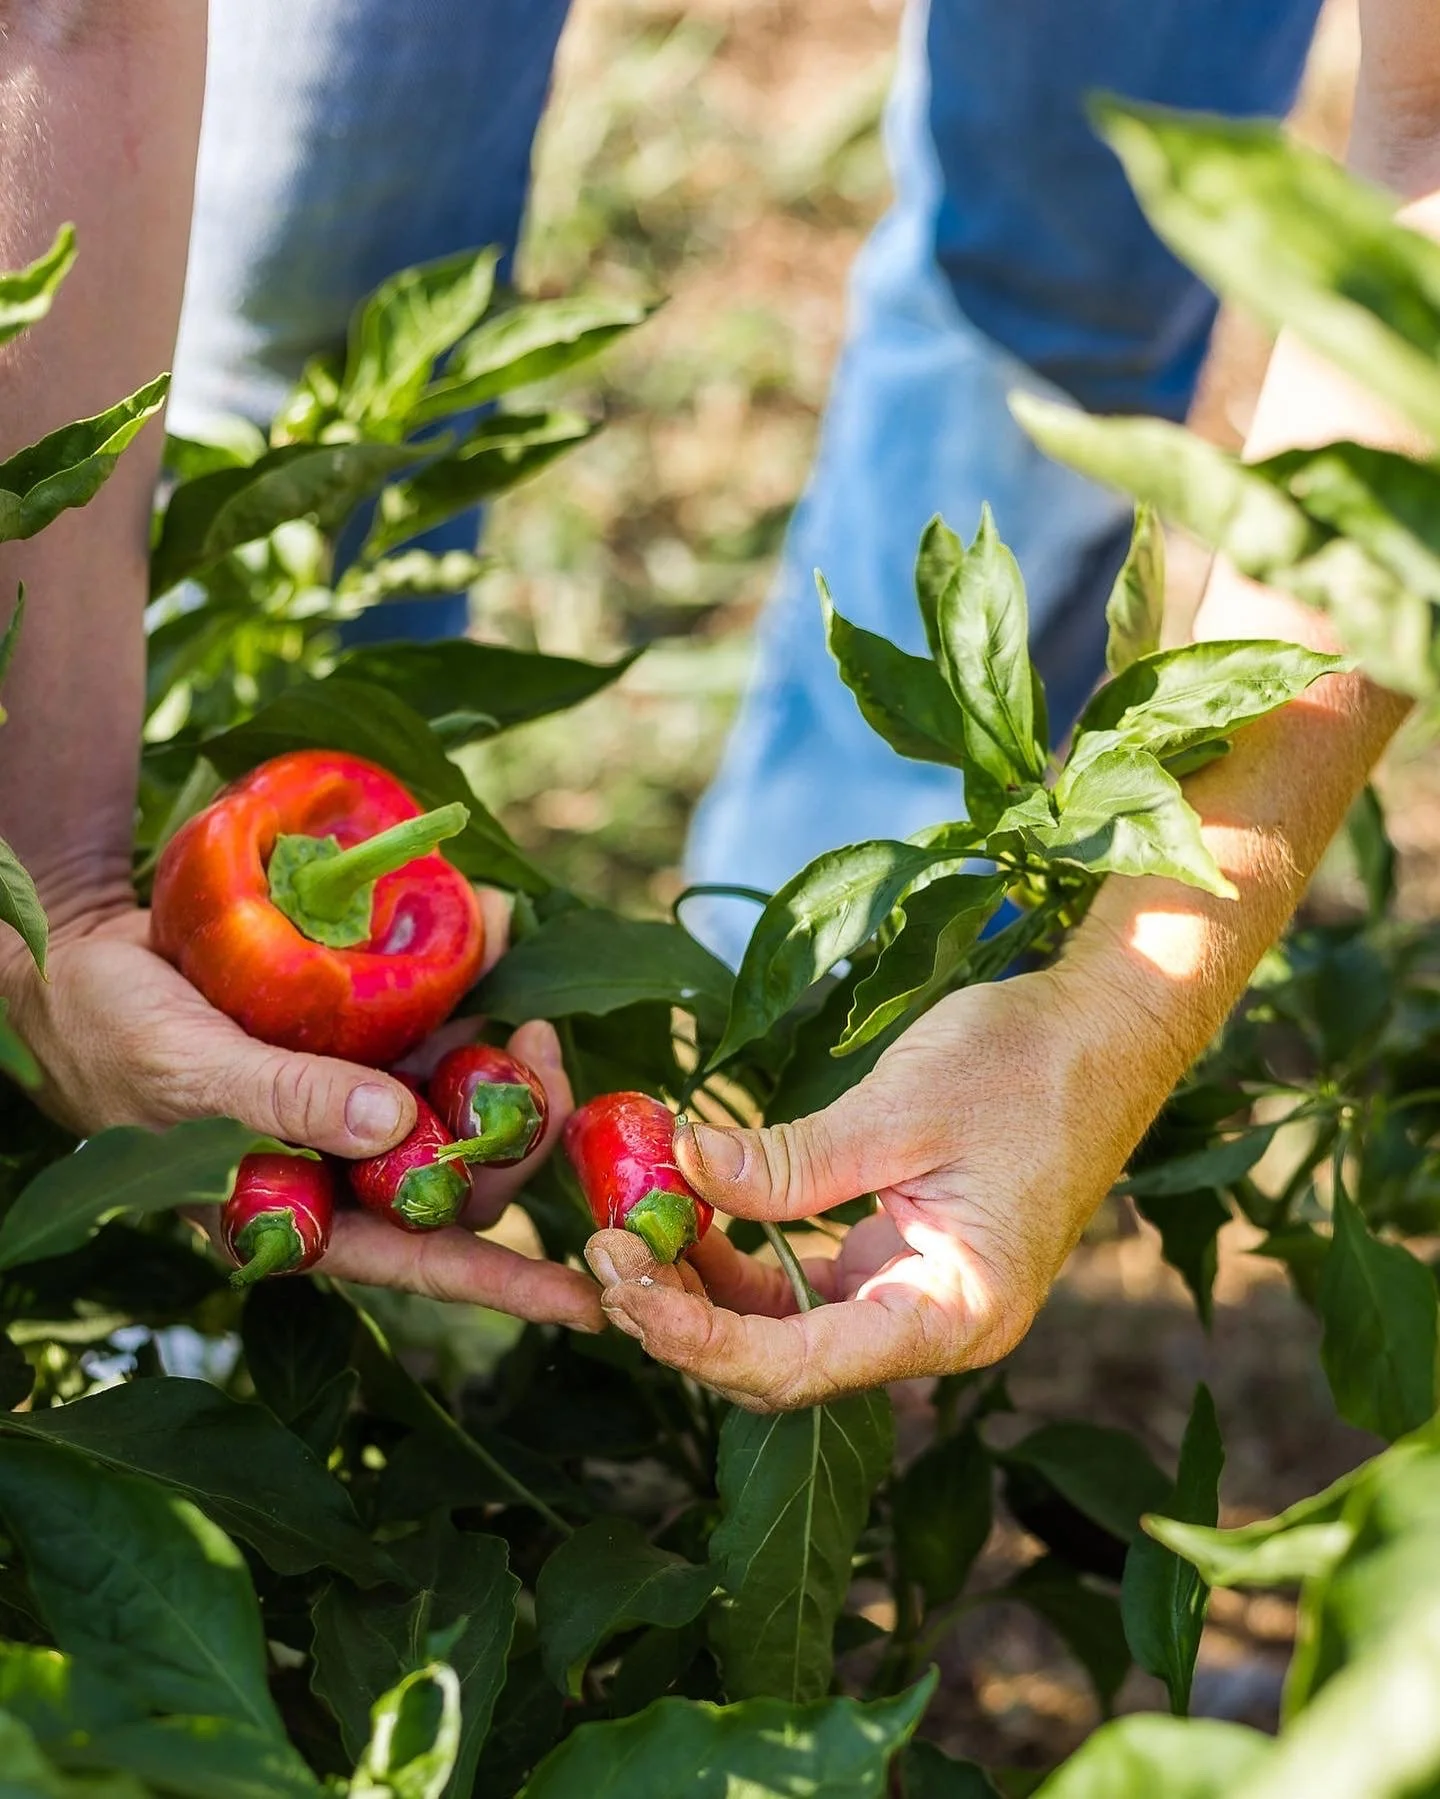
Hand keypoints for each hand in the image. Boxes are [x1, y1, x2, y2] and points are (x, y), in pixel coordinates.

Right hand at [1, 890, 600, 1331]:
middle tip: (542, 1050)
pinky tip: (491, 932)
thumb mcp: (192, 1072)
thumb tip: (393, 1127)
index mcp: (304, 1209)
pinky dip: (472, 981)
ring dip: (509, 1058)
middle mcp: (346, 1160)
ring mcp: (362, 1094)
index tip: (588, 1300)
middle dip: (521, 1127)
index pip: (416, 1257)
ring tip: (530, 1007)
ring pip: (466, 1098)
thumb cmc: (115, 1037)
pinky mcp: (366, 1032)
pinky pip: (440, 1021)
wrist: (83, 957)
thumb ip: (285, 1101)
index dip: (503, 1283)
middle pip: (465, 1172)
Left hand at [585, 966, 1155, 1408]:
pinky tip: (688, 1210)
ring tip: (627, 1228)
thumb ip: (790, 1160)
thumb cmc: (1028, 1066)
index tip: (622, 1287)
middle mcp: (930, 1323)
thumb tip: (681, 1169)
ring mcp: (913, 1292)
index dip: (699, 1340)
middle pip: (781, 1361)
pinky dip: (742, 1252)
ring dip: (703, 1286)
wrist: (1107, 1028)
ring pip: (783, 1324)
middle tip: (602, 1252)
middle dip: (685, 1317)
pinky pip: (802, 1278)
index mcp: (953, 1315)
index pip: (799, 1367)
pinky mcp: (897, 1252)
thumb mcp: (900, 1109)